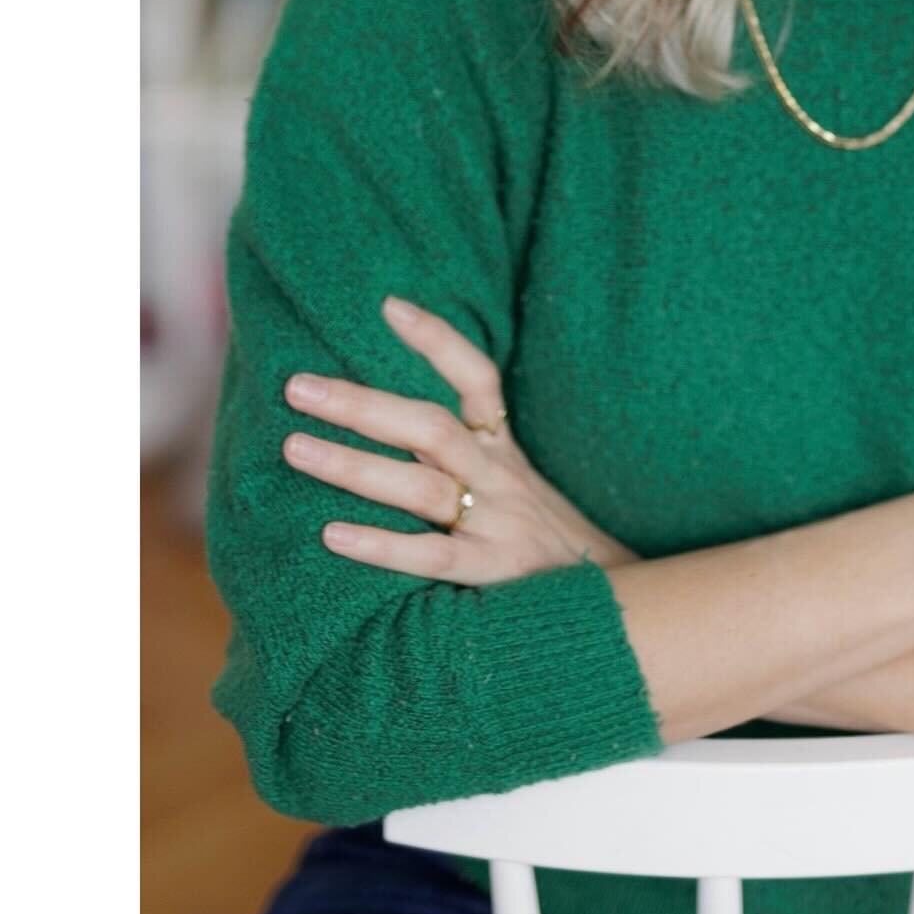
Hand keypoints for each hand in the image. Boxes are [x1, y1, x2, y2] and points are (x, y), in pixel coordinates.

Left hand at [281, 295, 639, 584]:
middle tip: (296, 386)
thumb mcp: (521, 485)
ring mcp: (497, 525)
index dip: (438, 340)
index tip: (389, 306)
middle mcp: (499, 478)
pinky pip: (431, 557)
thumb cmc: (549, 543)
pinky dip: (382, 546)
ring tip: (295, 446)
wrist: (617, 607)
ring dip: (353, 464)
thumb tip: (395, 425)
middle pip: (429, 426)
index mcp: (504, 451)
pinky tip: (333, 536)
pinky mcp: (493, 576)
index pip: (478, 379)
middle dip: (360, 403)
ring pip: (421, 486)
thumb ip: (471, 456)